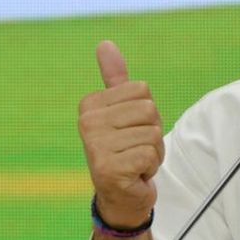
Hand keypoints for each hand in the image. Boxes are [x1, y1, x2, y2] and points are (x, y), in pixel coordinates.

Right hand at [78, 41, 163, 228]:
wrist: (121, 195)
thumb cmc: (125, 149)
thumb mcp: (121, 110)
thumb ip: (114, 78)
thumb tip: (105, 43)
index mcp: (90, 105)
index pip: (142, 90)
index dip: (148, 112)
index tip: (132, 129)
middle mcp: (87, 123)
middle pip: (149, 110)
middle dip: (152, 131)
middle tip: (135, 148)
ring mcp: (96, 146)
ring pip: (152, 133)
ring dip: (153, 151)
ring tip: (135, 161)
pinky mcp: (109, 168)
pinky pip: (150, 154)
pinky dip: (150, 166)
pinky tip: (135, 174)